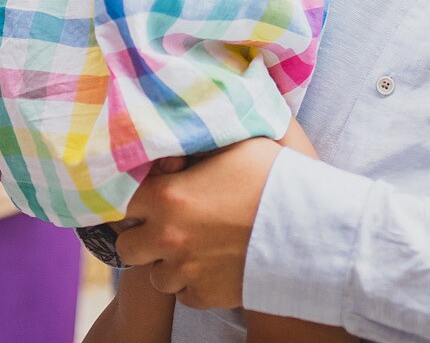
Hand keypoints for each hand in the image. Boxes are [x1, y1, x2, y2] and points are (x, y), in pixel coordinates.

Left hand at [116, 138, 279, 310]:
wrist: (311, 229)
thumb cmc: (275, 178)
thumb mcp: (234, 144)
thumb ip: (197, 142)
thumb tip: (178, 132)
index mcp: (167, 197)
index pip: (119, 203)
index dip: (132, 199)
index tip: (147, 197)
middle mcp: (168, 238)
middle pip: (127, 247)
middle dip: (143, 236)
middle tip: (166, 226)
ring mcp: (186, 272)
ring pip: (155, 276)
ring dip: (168, 263)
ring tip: (194, 247)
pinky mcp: (206, 297)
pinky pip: (183, 295)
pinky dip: (192, 283)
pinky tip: (213, 265)